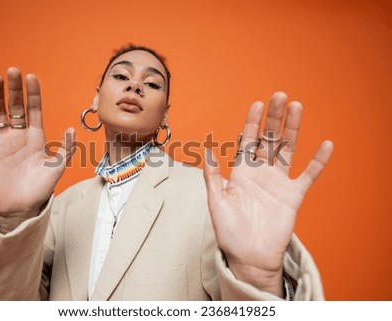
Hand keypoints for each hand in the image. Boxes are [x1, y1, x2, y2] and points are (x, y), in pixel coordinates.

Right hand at [0, 67, 75, 232]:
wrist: (24, 205)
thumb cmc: (42, 186)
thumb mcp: (58, 166)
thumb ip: (66, 148)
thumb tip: (71, 128)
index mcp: (37, 136)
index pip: (34, 109)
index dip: (33, 94)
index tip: (31, 77)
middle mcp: (19, 135)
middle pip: (16, 107)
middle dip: (15, 89)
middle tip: (12, 71)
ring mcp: (3, 142)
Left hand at [203, 92, 332, 296]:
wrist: (249, 257)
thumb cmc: (229, 232)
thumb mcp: (216, 201)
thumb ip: (212, 175)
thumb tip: (205, 149)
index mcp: (241, 172)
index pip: (248, 140)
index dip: (253, 122)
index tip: (258, 104)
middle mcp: (261, 173)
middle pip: (269, 139)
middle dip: (274, 118)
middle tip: (279, 96)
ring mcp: (278, 183)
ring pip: (288, 149)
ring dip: (293, 129)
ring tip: (297, 107)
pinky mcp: (293, 196)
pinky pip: (308, 175)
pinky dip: (318, 162)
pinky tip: (326, 145)